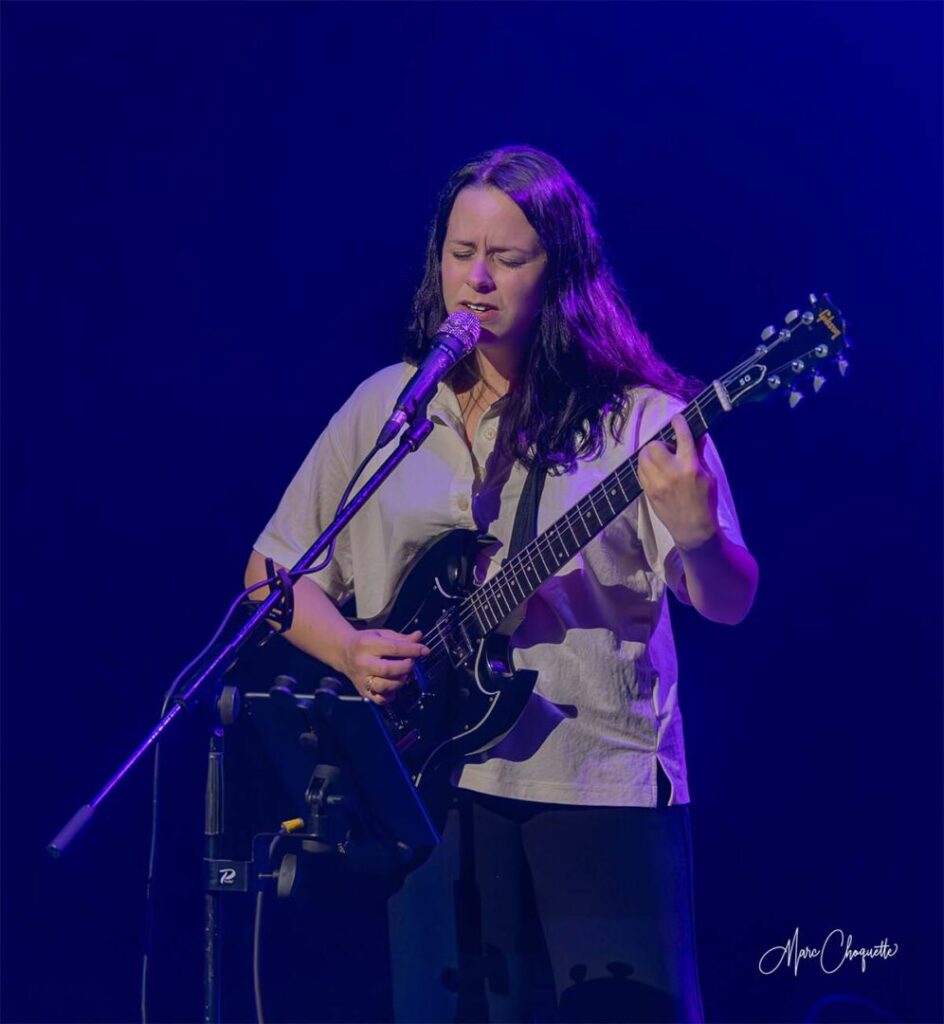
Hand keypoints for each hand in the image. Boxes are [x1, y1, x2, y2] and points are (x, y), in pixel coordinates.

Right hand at [339, 628, 429, 704]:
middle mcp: (363, 663)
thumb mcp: (382, 634)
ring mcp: (361, 679)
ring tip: (403, 674)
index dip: (412, 650)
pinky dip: (391, 695)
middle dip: (405, 667)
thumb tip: (419, 636)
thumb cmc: (365, 642)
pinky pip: (380, 699)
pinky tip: (394, 686)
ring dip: (400, 681)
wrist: (343, 652)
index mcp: (367, 645)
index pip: (393, 648)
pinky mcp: (362, 691)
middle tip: (411, 663)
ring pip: (384, 686)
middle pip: (388, 669)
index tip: (425, 650)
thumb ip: (401, 638)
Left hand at [637, 414, 718, 551]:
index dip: (678, 424)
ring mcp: (656, 483)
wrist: (692, 528)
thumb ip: (699, 456)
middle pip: (654, 446)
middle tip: (668, 452)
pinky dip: (646, 468)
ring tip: (661, 463)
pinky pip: (640, 471)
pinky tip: (655, 473)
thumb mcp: (709, 476)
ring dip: (650, 455)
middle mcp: (671, 472)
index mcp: (689, 467)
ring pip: (643, 457)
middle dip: (660, 445)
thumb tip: (696, 436)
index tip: (676, 419)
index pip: (682, 437)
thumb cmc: (705, 501)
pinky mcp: (647, 491)